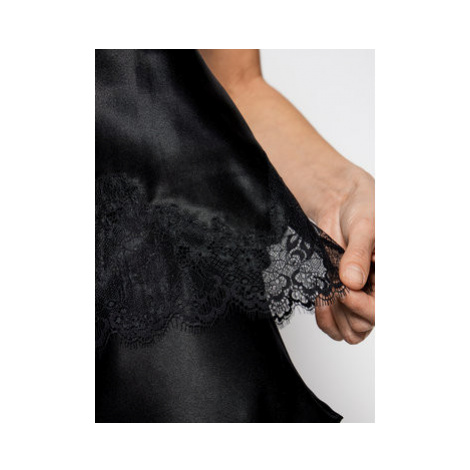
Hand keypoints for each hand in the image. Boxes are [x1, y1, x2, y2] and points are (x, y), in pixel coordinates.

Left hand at [199, 51, 374, 342]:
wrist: (338, 198)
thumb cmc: (362, 204)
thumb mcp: (364, 225)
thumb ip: (358, 253)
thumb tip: (352, 281)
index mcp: (390, 273)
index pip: (383, 310)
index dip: (366, 309)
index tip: (348, 293)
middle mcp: (375, 287)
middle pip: (365, 324)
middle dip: (348, 313)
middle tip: (335, 291)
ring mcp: (356, 292)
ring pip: (349, 328)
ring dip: (335, 318)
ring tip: (325, 295)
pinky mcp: (337, 290)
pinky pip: (334, 320)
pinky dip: (325, 316)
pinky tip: (319, 298)